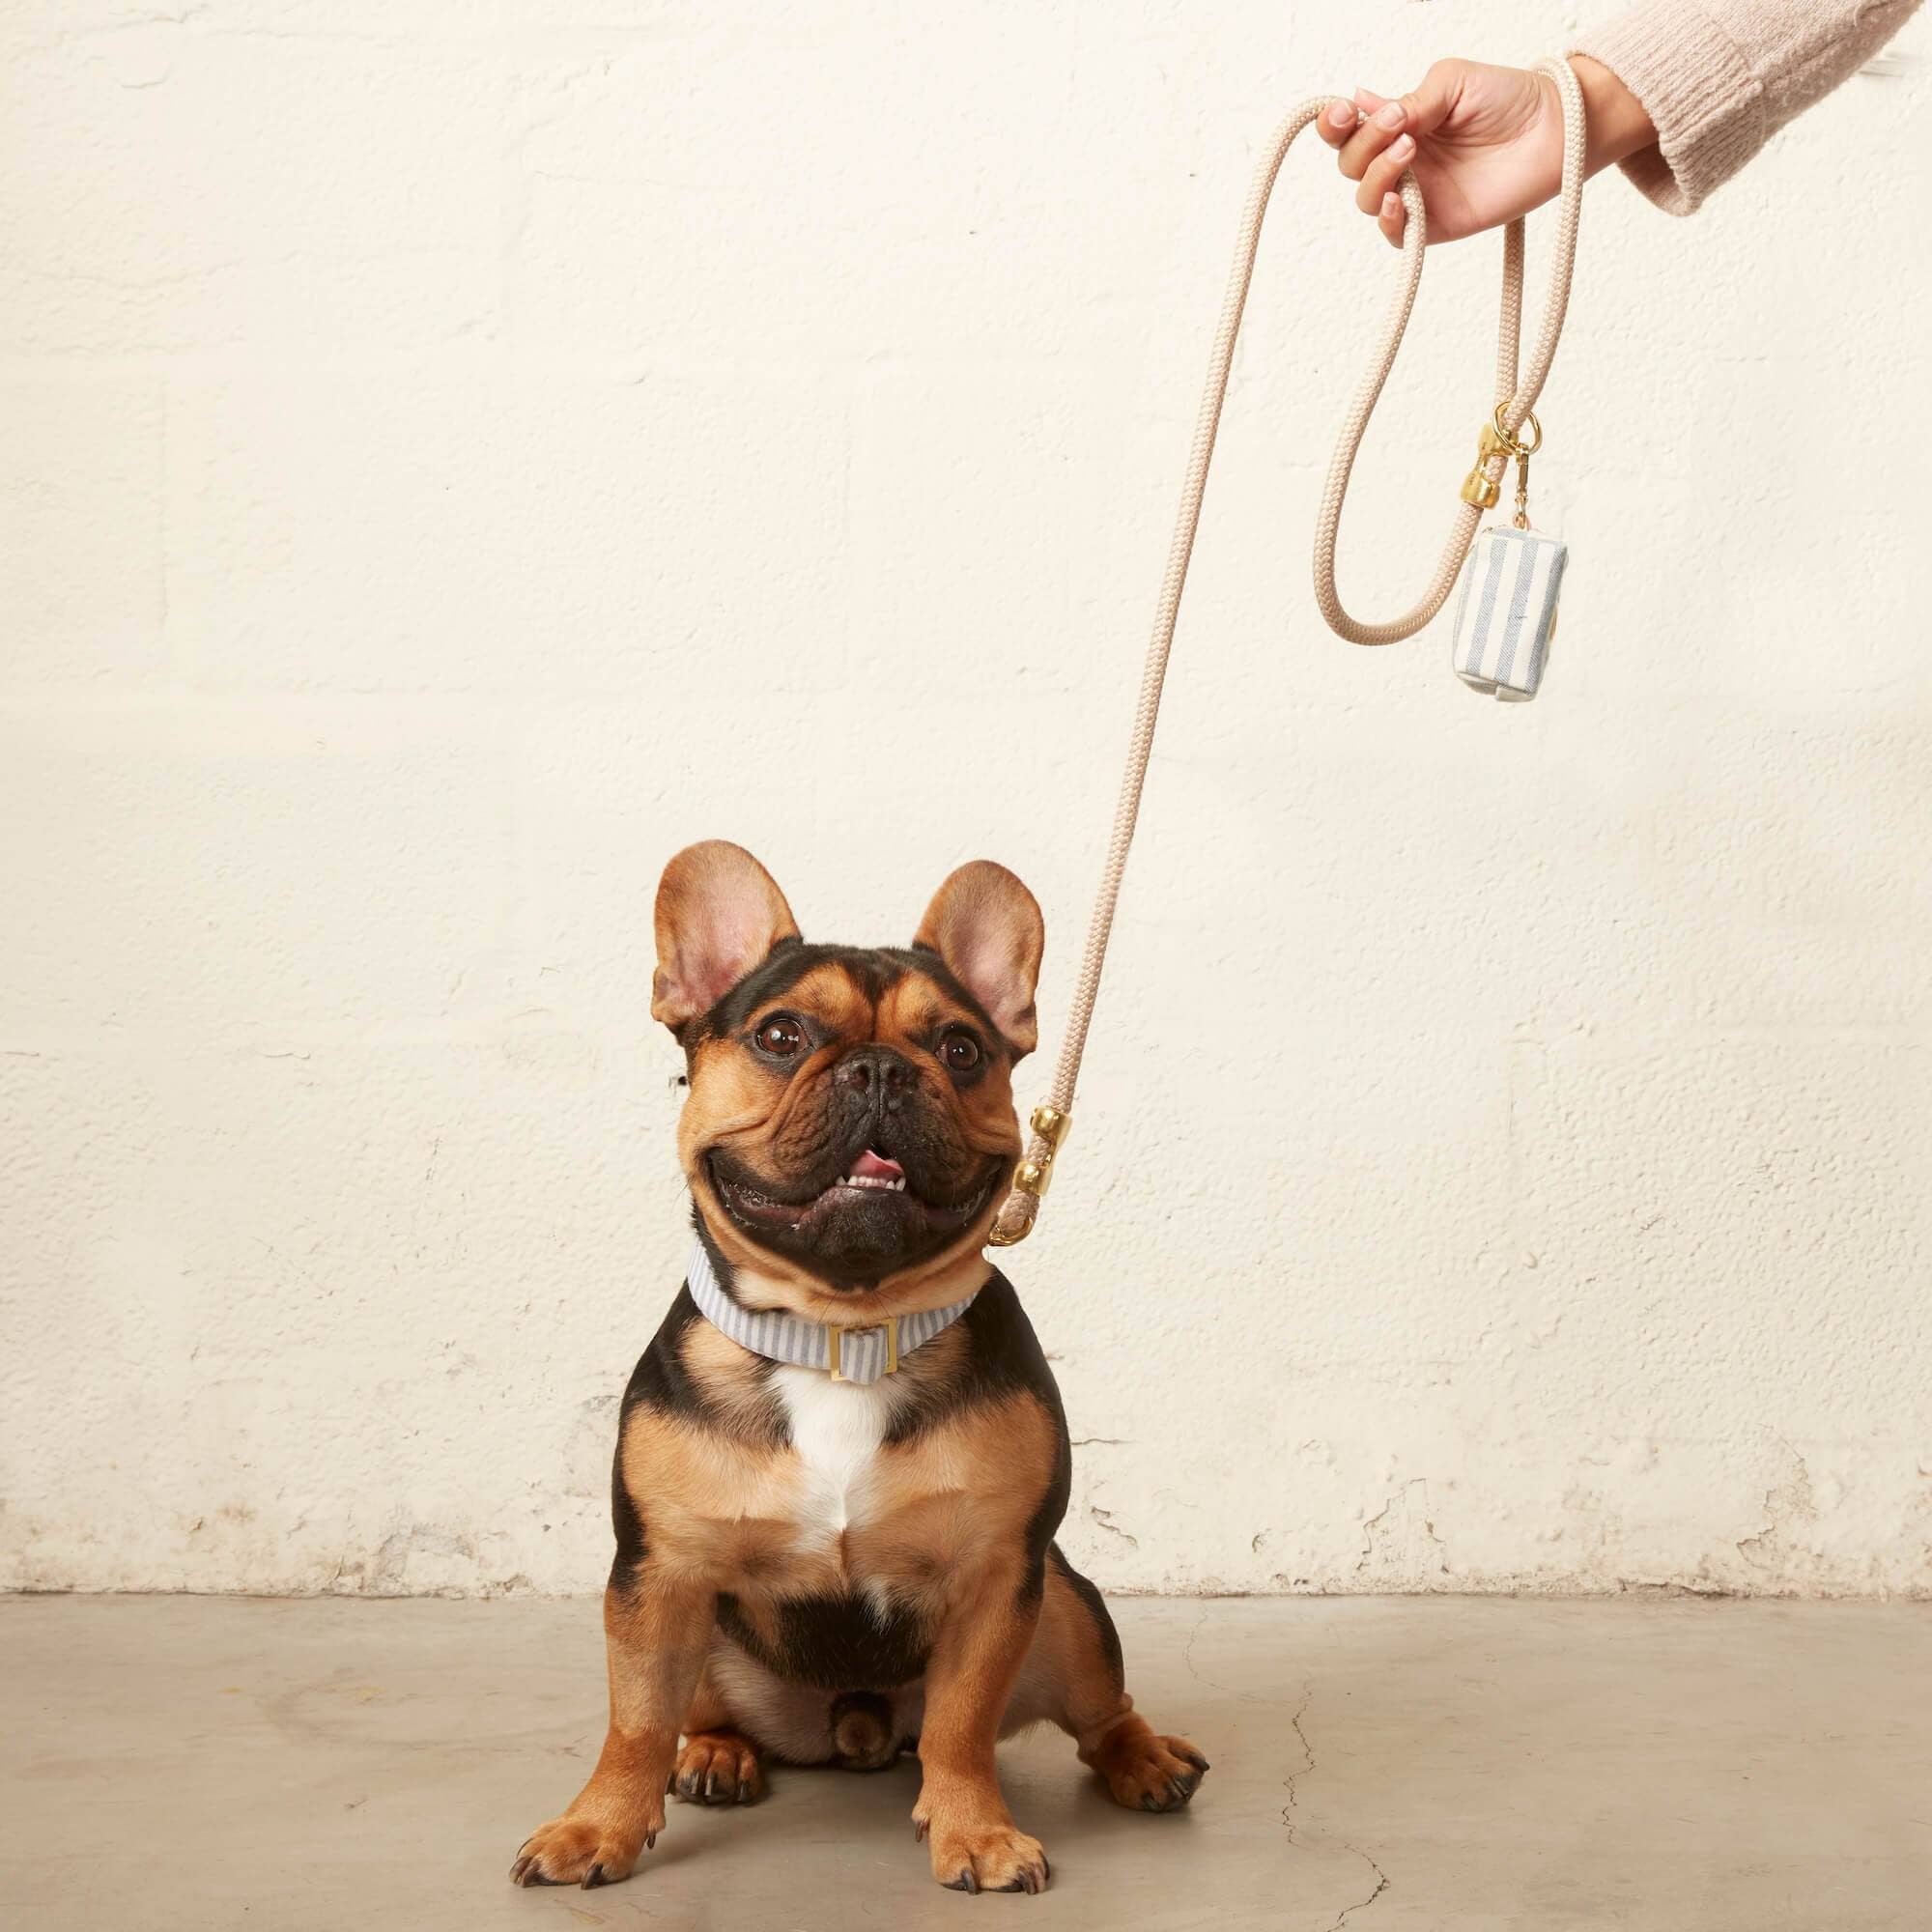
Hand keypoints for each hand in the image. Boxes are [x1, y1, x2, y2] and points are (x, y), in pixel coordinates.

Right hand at [1315, 56, 1655, 247]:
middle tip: (1400, 126)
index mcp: (1398, 124)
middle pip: (1350, 165)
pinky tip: (1402, 198)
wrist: (1554, 130)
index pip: (1347, 131)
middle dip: (1363, 145)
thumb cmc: (1509, 98)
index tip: (1344, 113)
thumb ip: (1408, 102)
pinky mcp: (1434, 225)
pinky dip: (1389, 219)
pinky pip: (1394, 234)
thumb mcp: (1451, 82)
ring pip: (1367, 199)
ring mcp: (1417, 194)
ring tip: (1410, 151)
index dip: (1333, 124)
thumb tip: (1361, 103)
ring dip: (1378, 174)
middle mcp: (1401, 161)